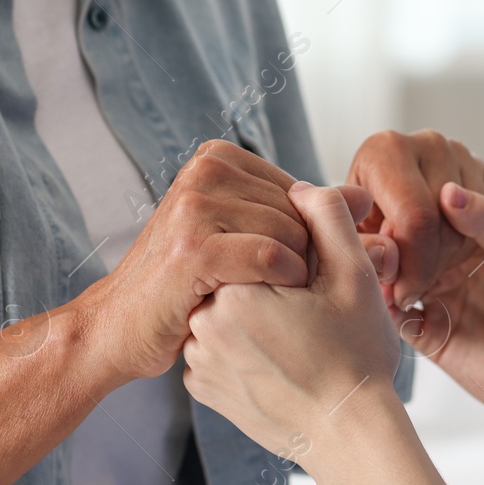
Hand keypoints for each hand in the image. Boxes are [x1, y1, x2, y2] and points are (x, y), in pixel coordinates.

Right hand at [85, 140, 375, 380]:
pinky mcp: (194, 247)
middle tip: (278, 294)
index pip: (300, 191)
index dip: (304, 238)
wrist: (119, 326)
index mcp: (215, 158)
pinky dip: (279, 286)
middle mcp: (204, 171)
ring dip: (290, 277)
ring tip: (263, 301)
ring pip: (291, 234)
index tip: (281, 271)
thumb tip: (364, 197)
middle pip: (299, 212)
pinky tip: (262, 306)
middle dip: (302, 257)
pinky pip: (273, 258)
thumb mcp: (245, 239)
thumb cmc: (185, 286)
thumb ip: (305, 215)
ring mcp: (195, 205)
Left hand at [183, 183, 401, 458]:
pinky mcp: (201, 388)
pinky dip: (240, 350)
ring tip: (295, 341)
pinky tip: (276, 362)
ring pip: (222, 312)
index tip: (315, 284)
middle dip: (266, 284)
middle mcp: (203, 322)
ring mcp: (197, 359)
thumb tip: (299, 186)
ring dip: (250, 316)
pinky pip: (215, 350)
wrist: (348, 437)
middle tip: (309, 315)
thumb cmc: (357, 358)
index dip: (290, 258)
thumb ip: (327, 217)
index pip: (252, 243)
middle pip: (234, 275)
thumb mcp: (354, 275)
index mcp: (235, 285)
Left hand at [346, 130, 483, 306]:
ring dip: (452, 261)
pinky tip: (445, 254)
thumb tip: (390, 260)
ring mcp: (462, 153)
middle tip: (410, 289)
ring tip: (422, 270)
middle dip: (430, 268)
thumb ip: (367, 253)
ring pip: (475, 225)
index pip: (417, 218)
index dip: (414, 268)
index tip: (403, 296)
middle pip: (447, 222)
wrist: (381, 217)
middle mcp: (427, 142)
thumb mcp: (353, 245)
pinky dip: (477, 247)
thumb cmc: (363, 234)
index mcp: (386, 150)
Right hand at [398, 183, 483, 433]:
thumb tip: (448, 190)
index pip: (434, 213)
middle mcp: (451, 266)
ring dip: (386, 271)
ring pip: (396, 277)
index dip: (415, 208)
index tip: (400, 207)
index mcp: (476, 239)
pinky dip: (384, 305)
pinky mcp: (427, 334)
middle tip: (385, 241)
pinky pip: (395, 316)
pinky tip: (389, 299)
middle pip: (408, 243)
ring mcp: (437, 299)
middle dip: (393, 239)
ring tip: (384, 269)